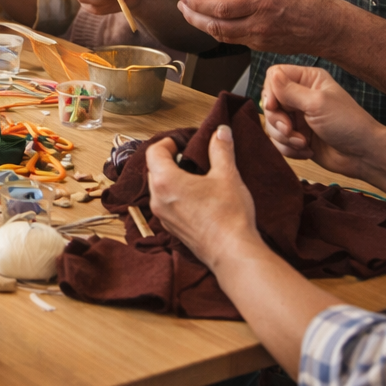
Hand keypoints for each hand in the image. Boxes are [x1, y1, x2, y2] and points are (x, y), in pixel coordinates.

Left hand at [145, 125, 257, 267]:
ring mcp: (163, 217)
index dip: (167, 143)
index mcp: (165, 181)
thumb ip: (221, 150)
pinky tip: (198, 198)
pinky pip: (167, 205)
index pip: (154, 152)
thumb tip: (220, 131)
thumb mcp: (227, 175)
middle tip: (190, 157)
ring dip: (172, 179)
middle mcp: (158, 199)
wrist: (232, 253)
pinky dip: (176, 196)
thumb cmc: (228, 215)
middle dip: (169, 160)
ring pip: (160, 189)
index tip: (181, 142)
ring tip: (196, 177)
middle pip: (154, 170)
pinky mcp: (172, 229)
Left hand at [176, 0, 346, 55]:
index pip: (220, 8)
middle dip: (192, 16)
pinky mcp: (259, 47)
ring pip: (220, 36)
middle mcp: (257, 24)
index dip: (197, 3)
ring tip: (190, 11)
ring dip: (201, 25)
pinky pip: (232, 39)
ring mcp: (258, 39)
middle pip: (214, 26)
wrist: (326, 28)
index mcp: (261, 3)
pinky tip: (212, 19)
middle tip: (181, 4)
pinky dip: (218, 29)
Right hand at [260, 64, 381, 178]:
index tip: (272, 107)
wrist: (362, 155)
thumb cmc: (348, 124)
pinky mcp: (296, 136)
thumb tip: (271, 74)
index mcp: (308, 80)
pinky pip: (278, 141)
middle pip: (268, 102)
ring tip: (303, 142)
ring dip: (284, 137)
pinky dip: (289, 148)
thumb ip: (290, 90)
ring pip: (271, 124)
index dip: (270, 92)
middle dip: (277, 120)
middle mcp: (300, 96)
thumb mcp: (317, 103)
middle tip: (290, 129)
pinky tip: (306, 150)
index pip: (274, 76)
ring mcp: (297, 117)